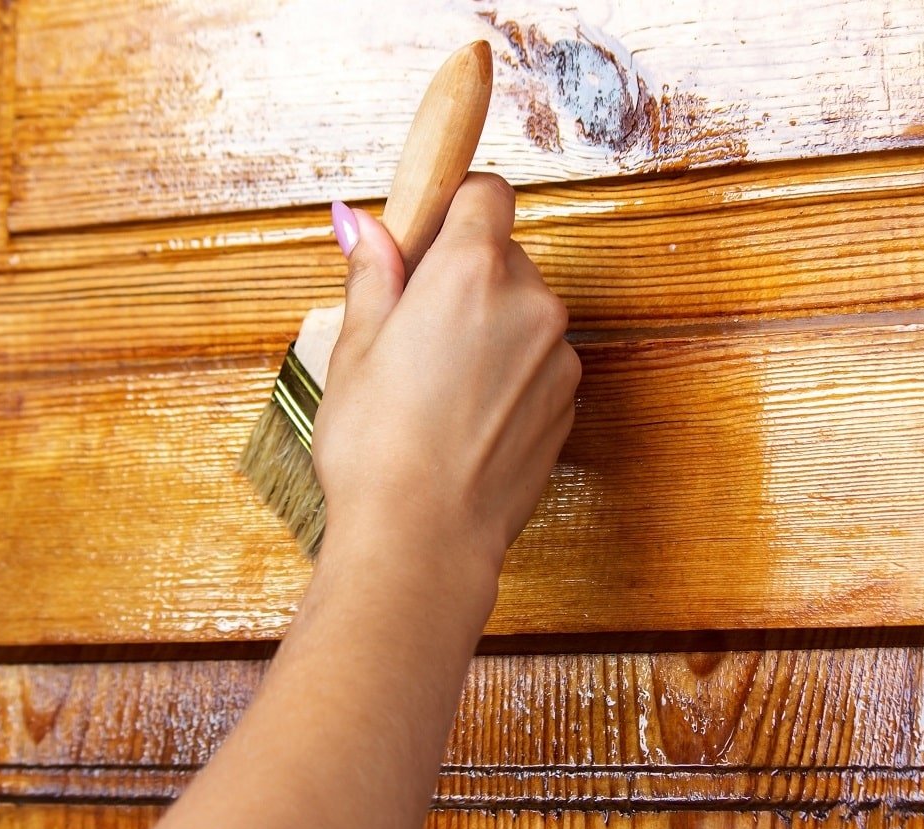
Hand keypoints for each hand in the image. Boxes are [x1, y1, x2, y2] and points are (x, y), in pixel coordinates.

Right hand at [313, 173, 580, 605]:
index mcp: (471, 271)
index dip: (452, 208)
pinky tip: (464, 416)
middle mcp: (531, 302)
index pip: (486, 193)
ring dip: (489, 327)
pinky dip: (509, 372)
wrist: (423, 540)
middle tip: (412, 328)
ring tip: (436, 386)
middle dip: (462, 276)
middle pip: (503, 256)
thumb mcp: (354, 348)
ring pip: (523, 312)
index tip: (423, 238)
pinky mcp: (569, 402)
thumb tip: (364, 225)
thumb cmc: (377, 448)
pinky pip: (539, 361)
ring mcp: (559, 356)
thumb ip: (373, 274)